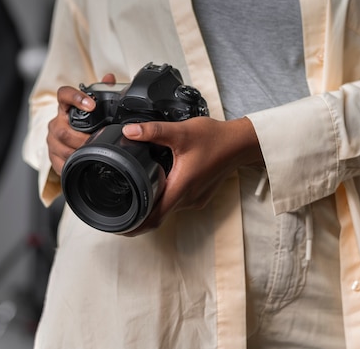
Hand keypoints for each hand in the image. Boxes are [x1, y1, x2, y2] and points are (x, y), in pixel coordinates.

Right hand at [47, 74, 115, 174]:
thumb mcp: (92, 107)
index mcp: (65, 108)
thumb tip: (110, 78)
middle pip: (63, 131)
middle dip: (82, 138)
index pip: (64, 95)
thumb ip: (101, 91)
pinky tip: (84, 164)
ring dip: (80, 152)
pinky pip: (60, 163)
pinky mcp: (52, 157)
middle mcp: (56, 123)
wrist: (67, 141)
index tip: (91, 105)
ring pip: (62, 148)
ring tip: (95, 153)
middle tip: (98, 141)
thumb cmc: (82, 123)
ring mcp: (52, 140)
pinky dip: (73, 165)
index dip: (76, 98)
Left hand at [120, 116, 262, 235]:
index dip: (134, 226)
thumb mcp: (181, 132)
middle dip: (139, 216)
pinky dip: (166, 198)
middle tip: (120, 210)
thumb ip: (154, 131)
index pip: (154, 218)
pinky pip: (178, 202)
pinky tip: (159, 184)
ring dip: (153, 205)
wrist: (240, 143)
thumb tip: (129, 132)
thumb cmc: (215, 139)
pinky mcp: (199, 196)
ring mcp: (195, 199)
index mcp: (182, 187)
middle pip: (158, 215)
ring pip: (169, 208)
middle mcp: (188, 198)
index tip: (119, 227)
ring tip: (136, 193)